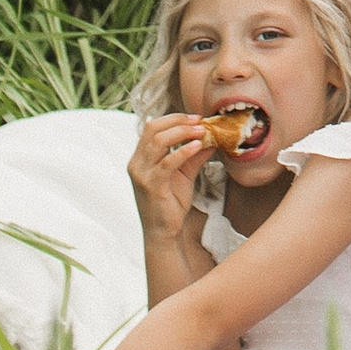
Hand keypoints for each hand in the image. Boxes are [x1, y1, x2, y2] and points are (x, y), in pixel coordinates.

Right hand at [128, 115, 216, 250]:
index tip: (196, 117)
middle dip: (178, 121)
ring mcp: (141, 174)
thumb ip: (195, 155)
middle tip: (200, 121)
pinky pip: (167, 163)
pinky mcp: (151, 186)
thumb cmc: (171, 202)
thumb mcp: (185, 173)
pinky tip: (198, 146)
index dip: (174, 118)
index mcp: (141, 157)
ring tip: (202, 131)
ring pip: (158, 141)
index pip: (152, 126)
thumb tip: (213, 137)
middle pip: (153, 129)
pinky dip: (183, 151)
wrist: (163, 231)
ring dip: (182, 132)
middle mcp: (137, 163)